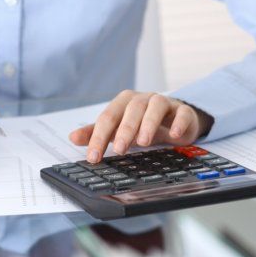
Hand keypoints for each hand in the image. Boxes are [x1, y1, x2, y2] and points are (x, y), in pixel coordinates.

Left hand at [69, 90, 209, 162]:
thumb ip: (97, 133)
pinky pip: (181, 113)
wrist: (174, 119)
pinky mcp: (182, 111)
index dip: (99, 137)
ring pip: (155, 106)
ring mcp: (164, 103)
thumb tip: (72, 137)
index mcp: (124, 102)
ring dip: (149, 123)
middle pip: (132, 109)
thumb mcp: (118, 129)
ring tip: (143, 142)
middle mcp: (143, 99)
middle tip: (120, 149)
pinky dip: (178, 122)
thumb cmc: (142, 123)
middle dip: (125, 129)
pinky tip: (173, 135)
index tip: (93, 157)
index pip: (108, 117)